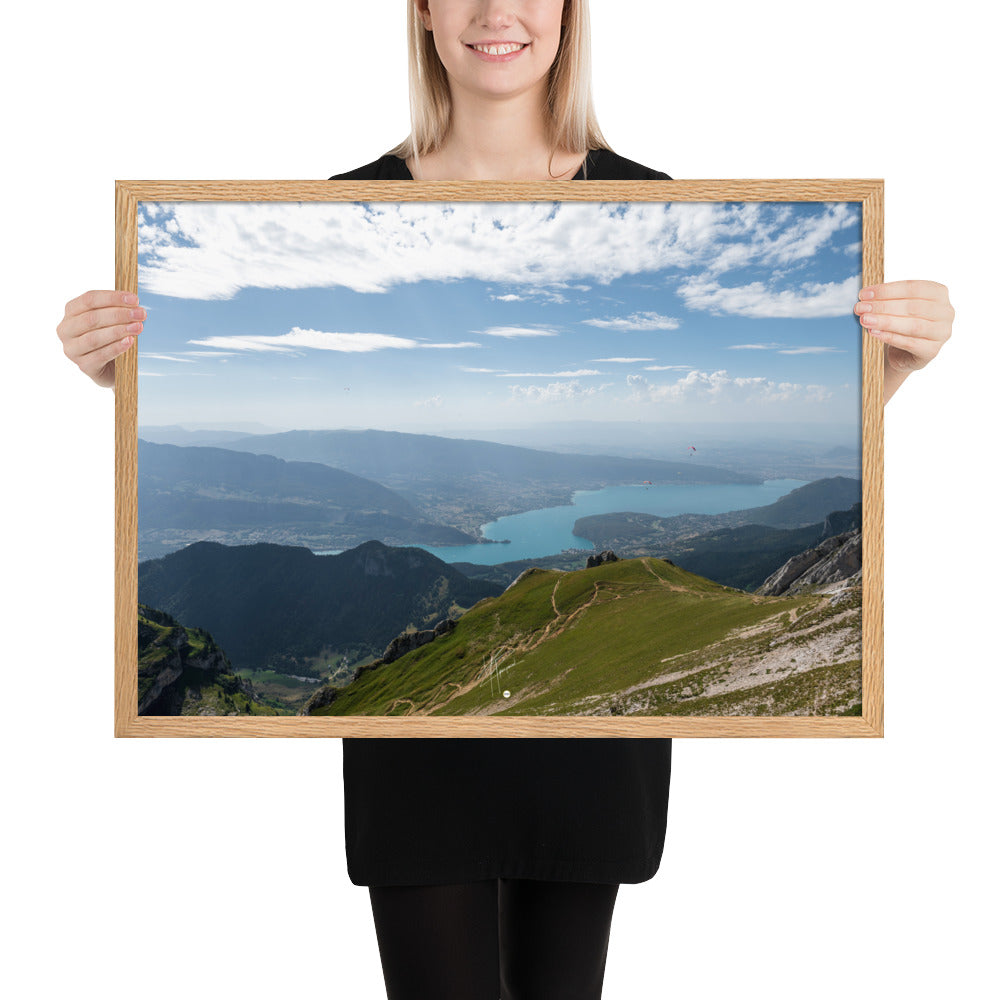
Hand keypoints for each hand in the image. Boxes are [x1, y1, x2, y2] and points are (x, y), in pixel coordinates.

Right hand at [57, 290, 144, 388]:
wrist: (113, 368)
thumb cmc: (111, 338)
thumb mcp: (110, 320)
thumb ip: (117, 309)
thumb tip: (134, 303)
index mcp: (71, 312)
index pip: (89, 299)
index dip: (112, 298)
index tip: (134, 299)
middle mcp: (66, 330)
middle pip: (91, 318)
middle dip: (119, 314)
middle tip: (141, 314)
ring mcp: (72, 349)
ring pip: (94, 337)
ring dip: (119, 331)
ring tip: (138, 327)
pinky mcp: (84, 366)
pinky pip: (100, 355)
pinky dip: (116, 347)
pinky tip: (129, 341)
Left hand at [854, 280, 953, 403]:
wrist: (904, 353)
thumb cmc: (901, 324)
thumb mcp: (897, 307)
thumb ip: (886, 300)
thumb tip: (864, 297)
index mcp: (938, 293)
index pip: (913, 287)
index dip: (887, 290)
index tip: (864, 294)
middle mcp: (945, 312)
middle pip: (912, 307)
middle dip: (883, 306)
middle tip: (860, 308)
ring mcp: (941, 332)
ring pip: (913, 325)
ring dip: (886, 322)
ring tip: (865, 320)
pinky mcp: (932, 351)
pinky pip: (910, 343)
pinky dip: (890, 337)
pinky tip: (874, 333)